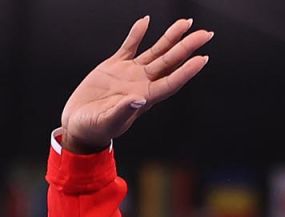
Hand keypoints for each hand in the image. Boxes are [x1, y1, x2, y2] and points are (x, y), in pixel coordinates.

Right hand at [60, 17, 212, 153]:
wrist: (80, 122)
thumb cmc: (95, 127)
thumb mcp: (108, 122)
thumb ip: (122, 111)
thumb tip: (138, 100)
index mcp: (145, 98)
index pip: (172, 81)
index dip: (187, 70)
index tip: (202, 58)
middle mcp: (142, 83)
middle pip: (170, 62)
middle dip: (187, 47)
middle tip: (205, 33)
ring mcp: (130, 73)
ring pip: (156, 51)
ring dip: (171, 37)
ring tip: (185, 23)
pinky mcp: (115, 66)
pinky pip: (130, 46)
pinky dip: (137, 33)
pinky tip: (146, 21)